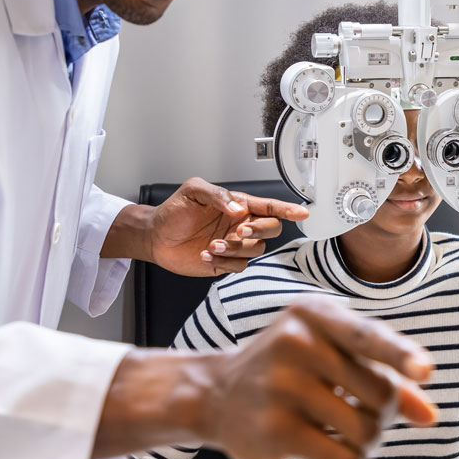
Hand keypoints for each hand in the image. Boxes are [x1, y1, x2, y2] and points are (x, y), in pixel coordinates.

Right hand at [93, 296, 437, 458]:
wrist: (216, 393)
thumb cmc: (290, 370)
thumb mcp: (332, 356)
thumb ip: (383, 377)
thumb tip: (430, 415)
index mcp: (314, 314)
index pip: (367, 335)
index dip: (400, 354)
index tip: (425, 371)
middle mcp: (296, 343)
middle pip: (381, 392)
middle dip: (385, 414)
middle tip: (365, 416)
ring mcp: (282, 386)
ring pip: (365, 429)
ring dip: (370, 442)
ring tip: (352, 438)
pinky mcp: (276, 429)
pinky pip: (344, 457)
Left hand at [101, 177, 308, 275]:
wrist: (156, 236)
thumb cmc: (174, 210)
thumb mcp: (193, 191)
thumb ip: (218, 196)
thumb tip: (239, 209)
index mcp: (238, 206)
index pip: (269, 207)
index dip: (287, 209)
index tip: (302, 212)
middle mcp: (241, 225)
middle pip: (271, 230)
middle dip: (259, 231)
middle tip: (239, 231)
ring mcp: (234, 245)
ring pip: (256, 250)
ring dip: (237, 249)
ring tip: (212, 245)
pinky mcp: (225, 264)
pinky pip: (239, 267)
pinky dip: (224, 262)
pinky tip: (205, 256)